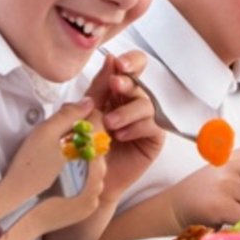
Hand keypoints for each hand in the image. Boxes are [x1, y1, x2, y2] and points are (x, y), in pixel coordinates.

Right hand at [0, 97, 94, 218]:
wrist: (17, 210)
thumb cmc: (27, 171)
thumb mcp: (44, 133)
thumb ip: (69, 114)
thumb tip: (89, 102)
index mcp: (90, 151)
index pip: (99, 121)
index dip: (82, 118)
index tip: (65, 126)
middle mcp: (100, 172)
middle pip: (98, 145)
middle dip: (82, 140)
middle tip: (58, 146)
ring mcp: (96, 191)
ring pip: (96, 166)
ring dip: (82, 161)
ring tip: (57, 166)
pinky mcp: (90, 206)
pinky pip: (91, 185)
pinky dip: (80, 181)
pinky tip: (61, 182)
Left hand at [88, 50, 163, 199]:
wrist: (88, 180)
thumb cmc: (85, 145)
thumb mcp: (88, 112)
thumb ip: (99, 88)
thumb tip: (109, 59)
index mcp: (117, 91)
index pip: (131, 68)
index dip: (130, 61)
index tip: (118, 63)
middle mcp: (133, 102)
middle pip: (140, 83)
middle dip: (128, 82)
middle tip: (116, 85)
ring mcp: (145, 120)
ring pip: (146, 104)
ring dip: (127, 111)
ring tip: (109, 124)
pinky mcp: (154, 138)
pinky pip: (152, 125)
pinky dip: (136, 128)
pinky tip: (120, 136)